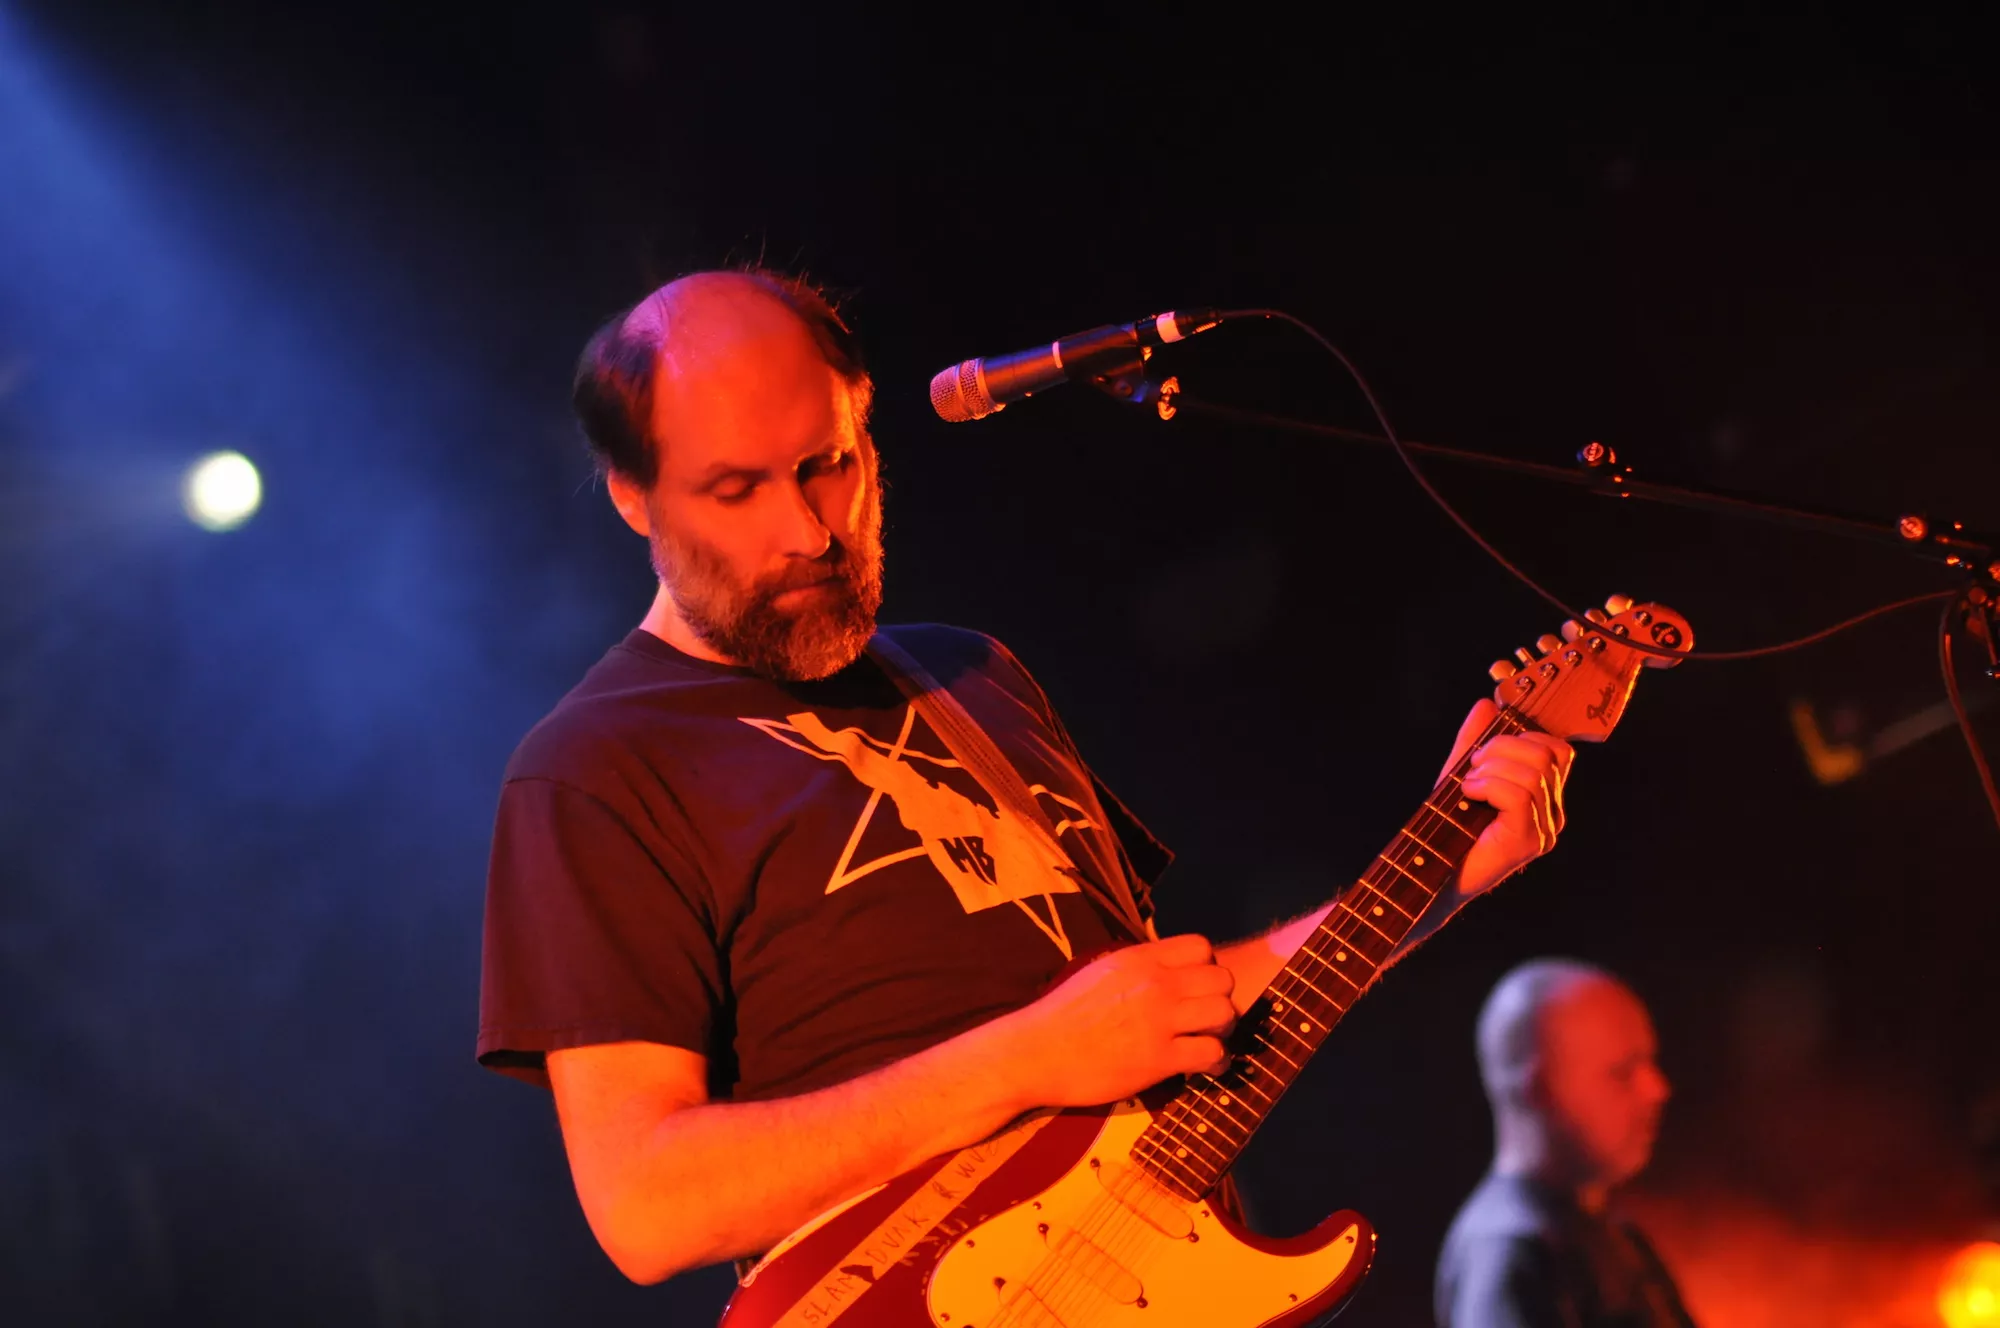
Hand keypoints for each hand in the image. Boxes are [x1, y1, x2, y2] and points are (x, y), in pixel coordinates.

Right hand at [992, 934, 1236, 1110]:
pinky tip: (1205, 1066)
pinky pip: (1212, 1053)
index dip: (1205, 968)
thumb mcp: (1100, 972)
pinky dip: (1217, 1062)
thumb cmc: (1062, 1016)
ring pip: (1225, 1013)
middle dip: (1219, 998)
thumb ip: (1137, 967)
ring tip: (1209, 1040)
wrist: (1036, 1052)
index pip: (1201, 947)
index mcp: (1139, 959)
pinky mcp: (1160, 1058)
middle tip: (1205, 1018)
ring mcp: (1159, 1021)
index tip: (1194, 988)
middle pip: (1221, 979)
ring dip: (1222, 1029)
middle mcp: (1155, 984)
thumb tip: (1164, 969)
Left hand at [1440, 699, 1574, 897]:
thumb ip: (1475, 740)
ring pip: (1532, 773)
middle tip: (1472, 765)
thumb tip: (1487, 704)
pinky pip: (1520, 796)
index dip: (1523, 736)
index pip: (1557, 750)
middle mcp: (1553, 813)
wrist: (1434, 875)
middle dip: (1502, 747)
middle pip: (1546, 755)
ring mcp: (1545, 830)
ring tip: (1468, 783)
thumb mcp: (1462, 773)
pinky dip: (1488, 786)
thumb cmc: (1450, 827)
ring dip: (1490, 769)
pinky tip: (1469, 794)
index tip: (1486, 746)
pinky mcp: (1528, 842)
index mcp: (1546, 796)